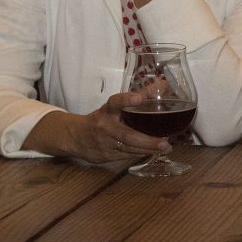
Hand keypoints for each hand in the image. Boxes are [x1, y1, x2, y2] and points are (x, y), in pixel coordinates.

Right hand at [22, 92, 171, 162]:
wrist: (75, 138)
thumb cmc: (102, 118)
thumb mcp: (115, 106)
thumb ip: (139, 97)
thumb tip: (164, 85)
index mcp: (107, 111)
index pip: (115, 102)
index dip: (126, 99)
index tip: (140, 97)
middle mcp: (105, 127)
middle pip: (127, 135)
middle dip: (147, 140)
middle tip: (165, 142)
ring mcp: (105, 144)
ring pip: (129, 148)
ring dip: (148, 149)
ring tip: (166, 148)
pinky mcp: (106, 156)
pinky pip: (127, 155)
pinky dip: (142, 153)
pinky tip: (155, 152)